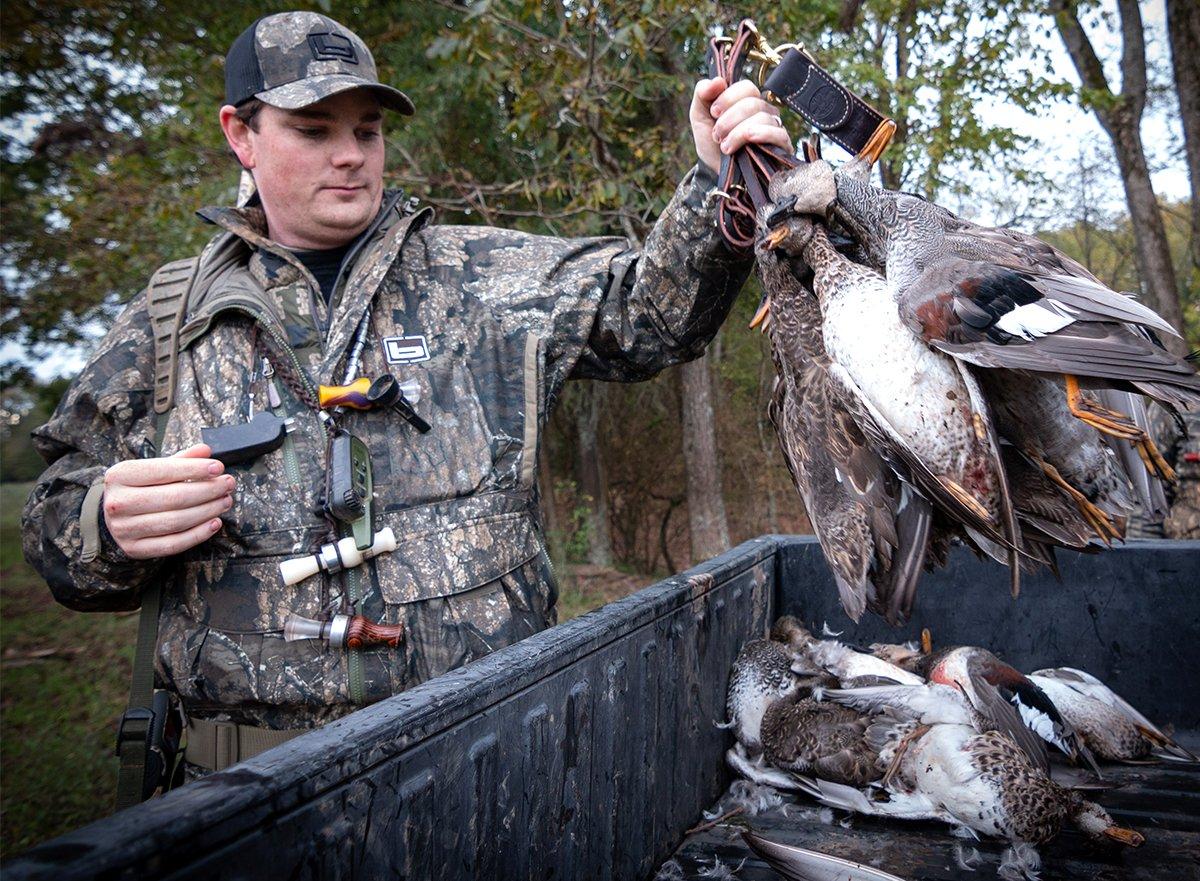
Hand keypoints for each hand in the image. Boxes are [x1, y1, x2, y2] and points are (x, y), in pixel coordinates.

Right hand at [102, 444, 233, 559]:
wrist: (112, 517)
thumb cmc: (139, 488)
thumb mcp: (152, 469)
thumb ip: (179, 460)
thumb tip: (205, 451)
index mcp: (120, 475)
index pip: (163, 470)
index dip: (194, 469)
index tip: (218, 467)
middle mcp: (118, 503)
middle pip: (173, 497)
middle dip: (207, 490)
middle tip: (228, 485)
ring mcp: (124, 529)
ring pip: (176, 521)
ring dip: (207, 511)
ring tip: (225, 501)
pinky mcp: (135, 549)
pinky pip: (174, 543)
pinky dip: (198, 534)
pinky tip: (215, 523)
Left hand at [691, 76, 791, 175]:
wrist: (717, 173)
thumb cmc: (712, 144)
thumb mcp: (700, 116)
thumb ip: (702, 93)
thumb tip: (718, 81)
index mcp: (747, 100)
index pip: (747, 87)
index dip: (728, 98)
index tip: (714, 113)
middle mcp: (764, 111)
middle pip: (753, 103)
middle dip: (729, 120)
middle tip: (717, 135)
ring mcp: (774, 128)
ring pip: (762, 118)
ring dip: (737, 133)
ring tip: (725, 147)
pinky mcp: (782, 146)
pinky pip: (777, 133)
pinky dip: (758, 136)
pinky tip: (743, 146)